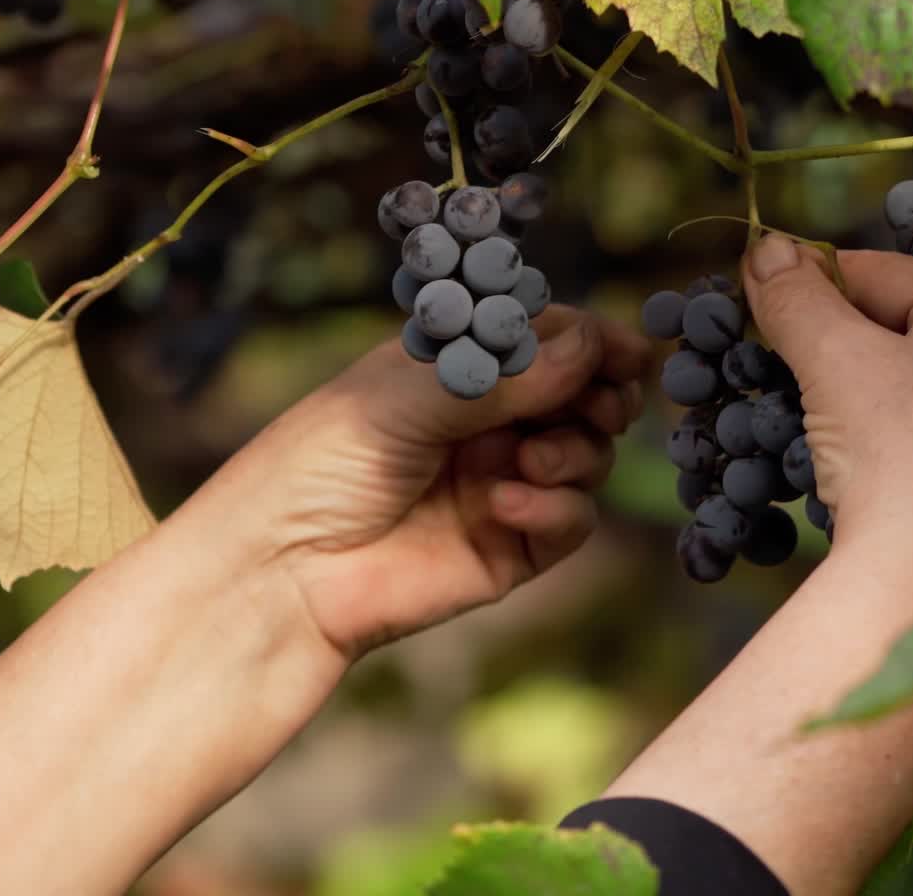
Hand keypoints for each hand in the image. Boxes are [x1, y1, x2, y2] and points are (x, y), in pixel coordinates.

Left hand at [208, 306, 649, 661]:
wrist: (282, 572)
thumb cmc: (322, 462)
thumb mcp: (408, 398)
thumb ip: (504, 375)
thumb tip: (592, 343)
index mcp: (456, 369)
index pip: (543, 340)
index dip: (590, 341)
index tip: (630, 350)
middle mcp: (487, 422)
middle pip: (581, 396)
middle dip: (601, 395)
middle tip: (602, 403)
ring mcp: (503, 482)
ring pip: (587, 454)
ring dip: (578, 450)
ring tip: (533, 460)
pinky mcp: (512, 546)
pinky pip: (570, 519)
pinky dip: (556, 507)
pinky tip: (506, 504)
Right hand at [742, 235, 912, 546]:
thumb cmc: (897, 441)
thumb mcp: (836, 353)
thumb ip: (798, 299)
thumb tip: (765, 247)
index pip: (887, 272)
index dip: (819, 271)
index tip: (764, 282)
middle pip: (881, 331)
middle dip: (814, 334)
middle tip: (763, 339)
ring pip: (873, 388)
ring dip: (816, 387)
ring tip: (770, 394)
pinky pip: (877, 439)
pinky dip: (835, 435)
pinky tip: (800, 450)